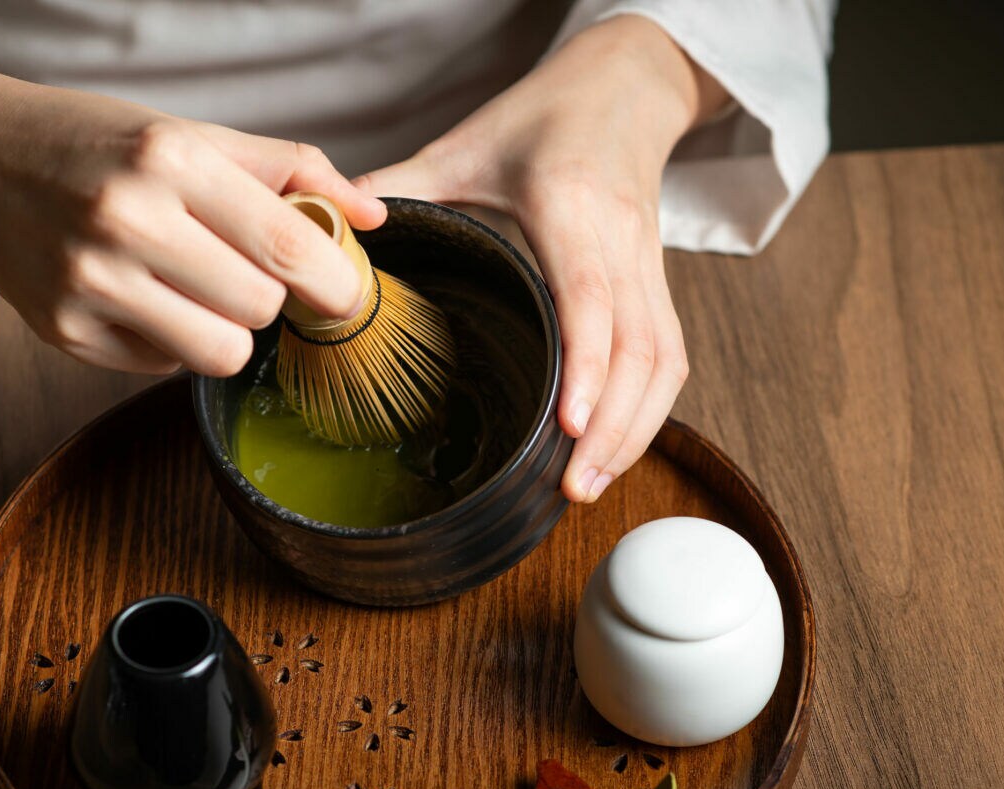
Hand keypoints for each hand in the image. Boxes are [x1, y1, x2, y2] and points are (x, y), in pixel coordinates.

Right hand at [0, 66, 385, 375]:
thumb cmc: (92, 143)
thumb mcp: (190, 134)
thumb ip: (290, 170)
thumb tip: (371, 217)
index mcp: (169, 161)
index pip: (284, 243)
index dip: (333, 280)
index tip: (346, 292)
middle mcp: (126, 222)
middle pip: (261, 308)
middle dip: (269, 296)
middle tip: (243, 271)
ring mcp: (89, 285)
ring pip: (221, 353)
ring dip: (228, 330)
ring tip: (199, 290)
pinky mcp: (64, 334)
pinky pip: (166, 367)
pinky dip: (171, 341)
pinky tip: (143, 298)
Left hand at [358, 15, 726, 501]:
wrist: (625, 85)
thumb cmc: (545, 114)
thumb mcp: (464, 143)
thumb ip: (399, 187)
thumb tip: (333, 238)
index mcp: (569, 203)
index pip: (589, 294)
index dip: (586, 364)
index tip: (568, 427)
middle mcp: (620, 239)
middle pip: (640, 347)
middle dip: (615, 427)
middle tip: (573, 488)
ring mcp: (648, 263)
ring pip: (665, 360)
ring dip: (638, 429)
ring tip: (590, 484)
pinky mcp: (659, 281)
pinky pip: (669, 355)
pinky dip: (648, 409)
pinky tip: (615, 446)